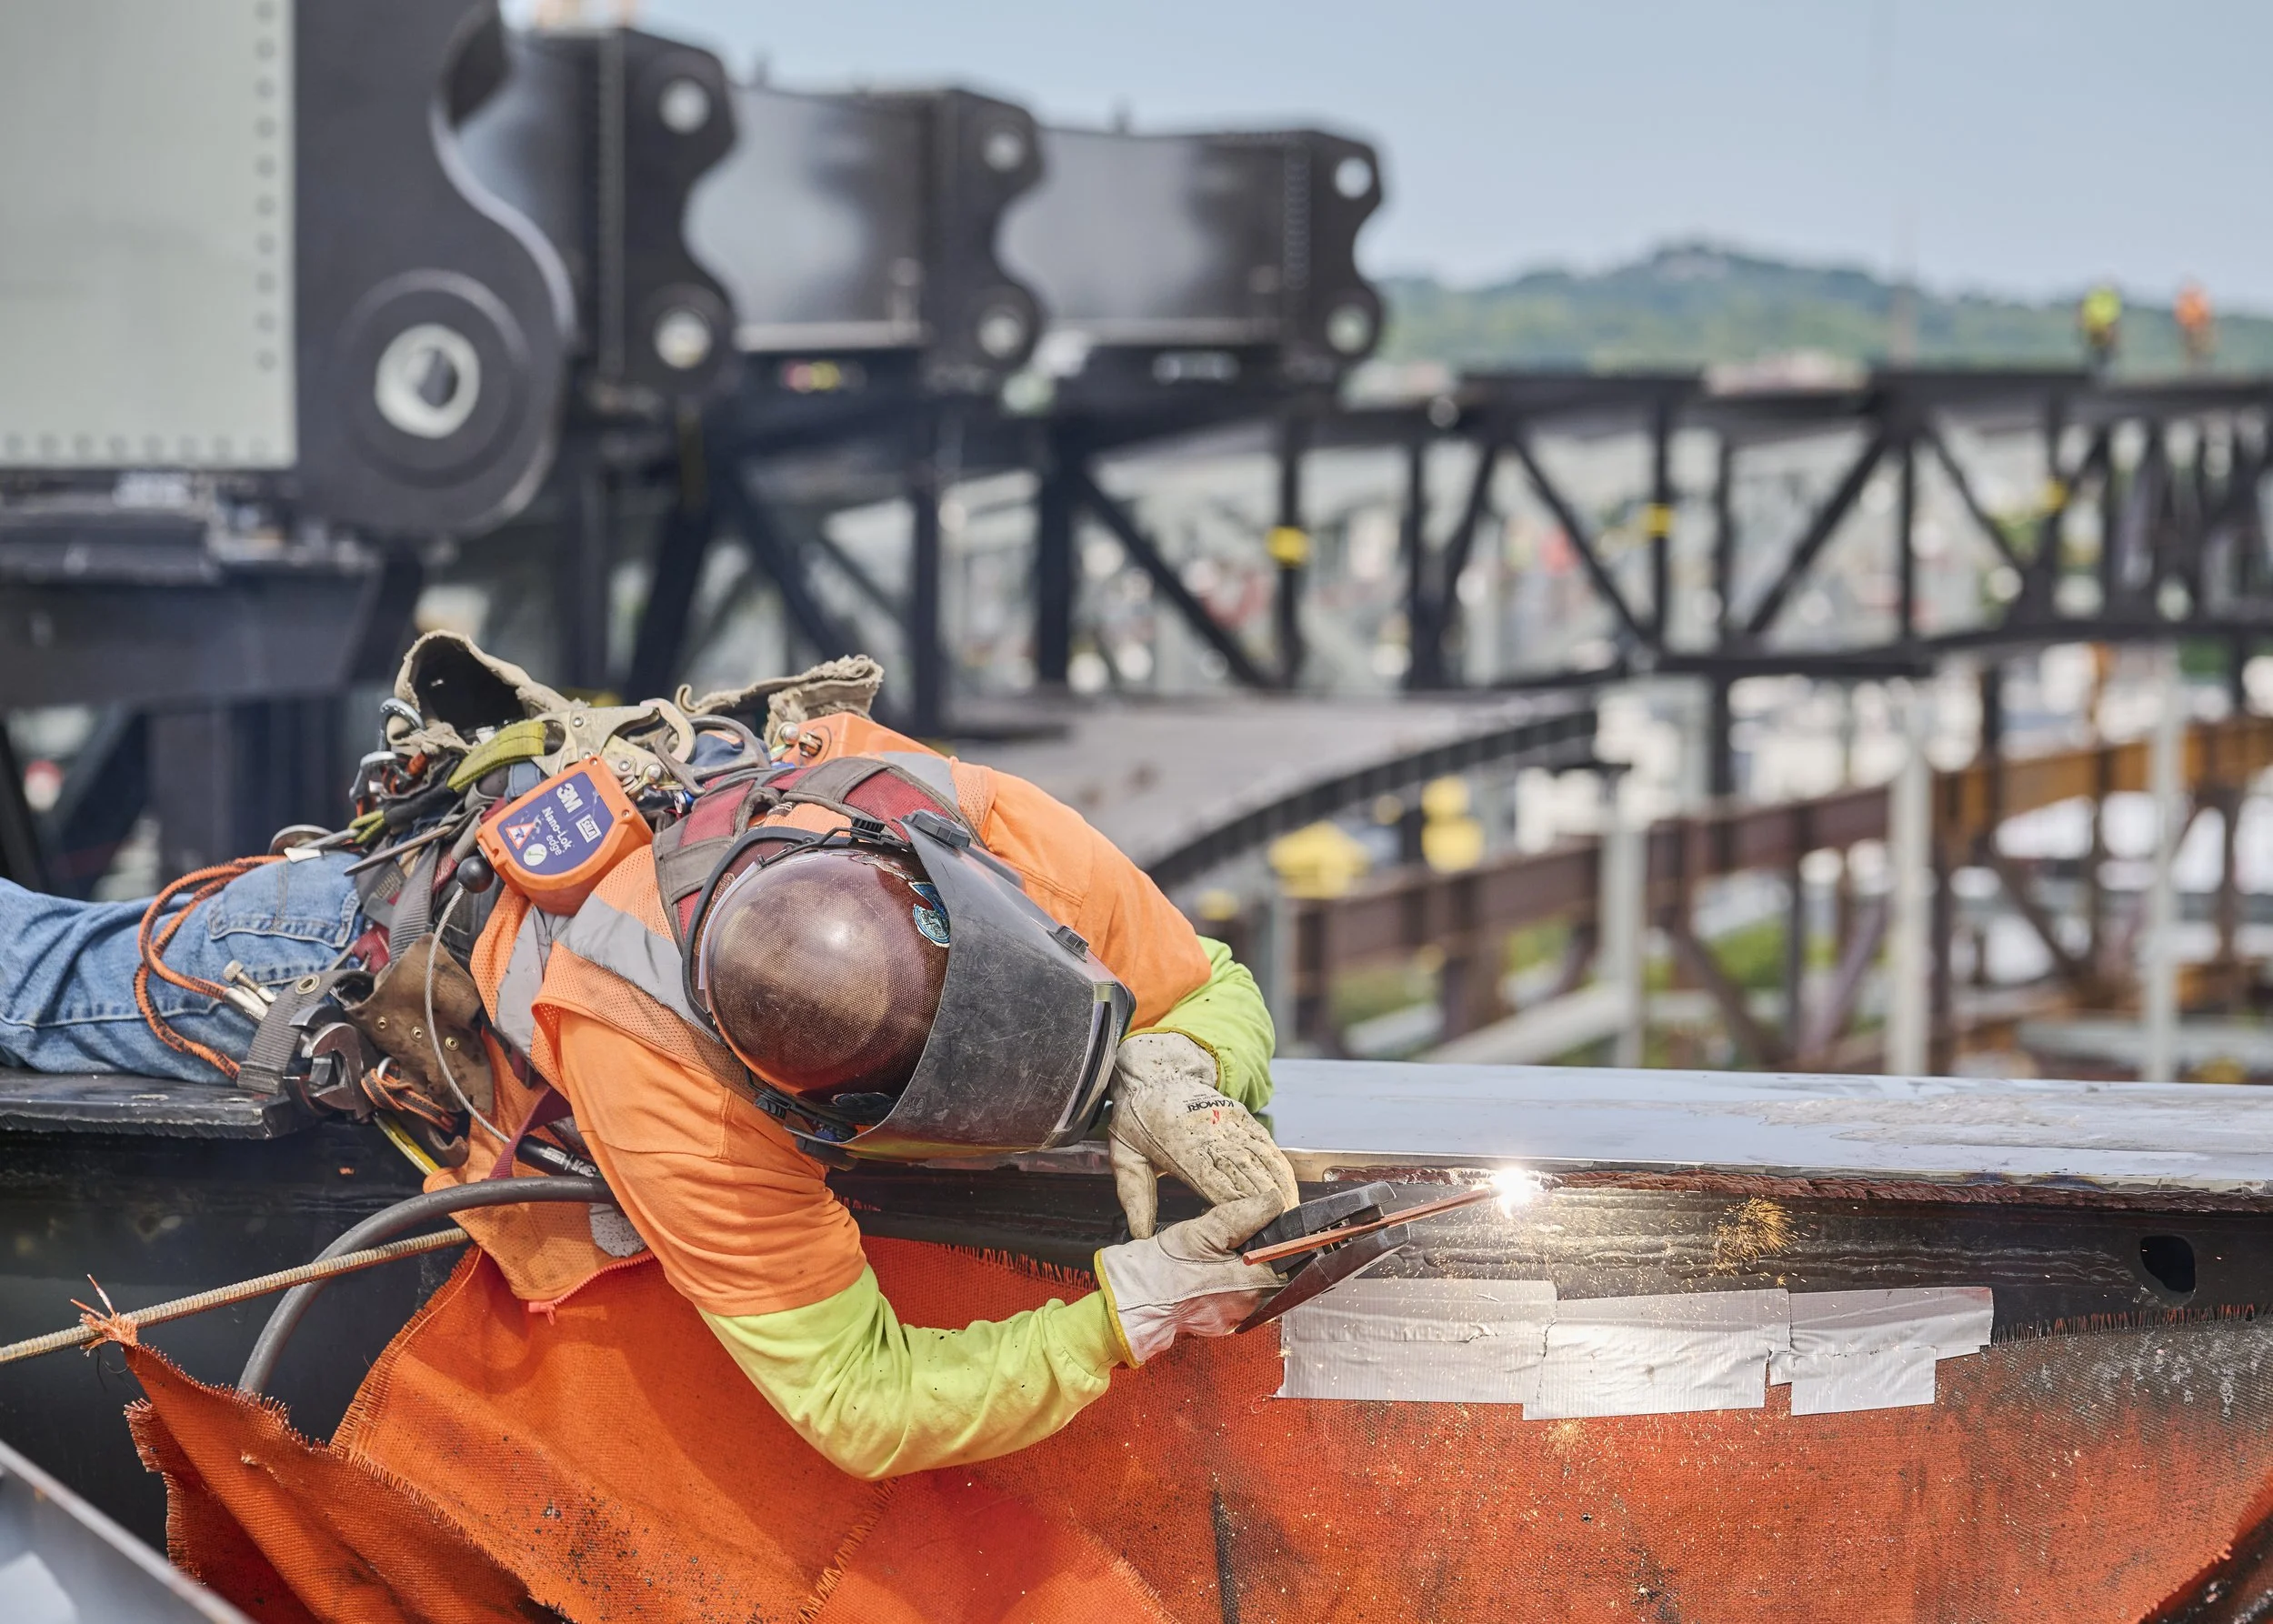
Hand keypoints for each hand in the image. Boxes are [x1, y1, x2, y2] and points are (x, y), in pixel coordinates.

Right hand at [1094, 1194, 1283, 1364]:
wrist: (1131, 1303)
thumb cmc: (1162, 1269)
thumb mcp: (1202, 1232)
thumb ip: (1242, 1217)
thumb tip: (1273, 1202)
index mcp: (1250, 1285)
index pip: (1289, 1262)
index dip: (1281, 1242)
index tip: (1271, 1228)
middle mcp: (1247, 1307)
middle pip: (1271, 1274)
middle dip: (1257, 1254)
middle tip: (1232, 1240)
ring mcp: (1231, 1319)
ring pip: (1251, 1287)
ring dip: (1239, 1269)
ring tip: (1215, 1254)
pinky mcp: (1216, 1324)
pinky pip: (1231, 1300)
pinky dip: (1224, 1283)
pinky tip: (1205, 1272)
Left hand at [1107, 1033, 1298, 1238]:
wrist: (1155, 1073)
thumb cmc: (1139, 1117)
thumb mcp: (1124, 1154)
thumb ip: (1134, 1195)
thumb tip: (1141, 1234)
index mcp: (1179, 1143)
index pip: (1212, 1179)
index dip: (1233, 1203)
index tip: (1249, 1226)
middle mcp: (1209, 1131)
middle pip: (1243, 1171)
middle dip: (1263, 1202)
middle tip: (1278, 1230)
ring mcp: (1228, 1121)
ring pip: (1260, 1158)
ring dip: (1278, 1187)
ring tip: (1289, 1214)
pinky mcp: (1240, 1116)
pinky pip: (1265, 1143)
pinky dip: (1279, 1166)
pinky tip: (1288, 1187)